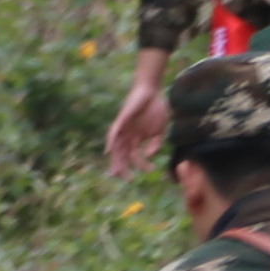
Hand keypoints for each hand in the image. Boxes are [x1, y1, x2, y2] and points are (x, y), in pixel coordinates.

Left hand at [100, 61, 172, 176]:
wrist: (152, 91)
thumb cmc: (156, 109)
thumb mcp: (160, 131)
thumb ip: (156, 144)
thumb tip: (149, 155)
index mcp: (136, 139)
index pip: (135, 156)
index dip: (142, 165)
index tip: (151, 171)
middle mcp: (127, 136)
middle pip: (122, 155)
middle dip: (123, 168)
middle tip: (128, 179)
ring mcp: (123, 128)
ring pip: (116, 147)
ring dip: (116, 159)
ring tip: (117, 171)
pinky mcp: (121, 119)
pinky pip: (114, 132)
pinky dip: (111, 141)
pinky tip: (109, 150)